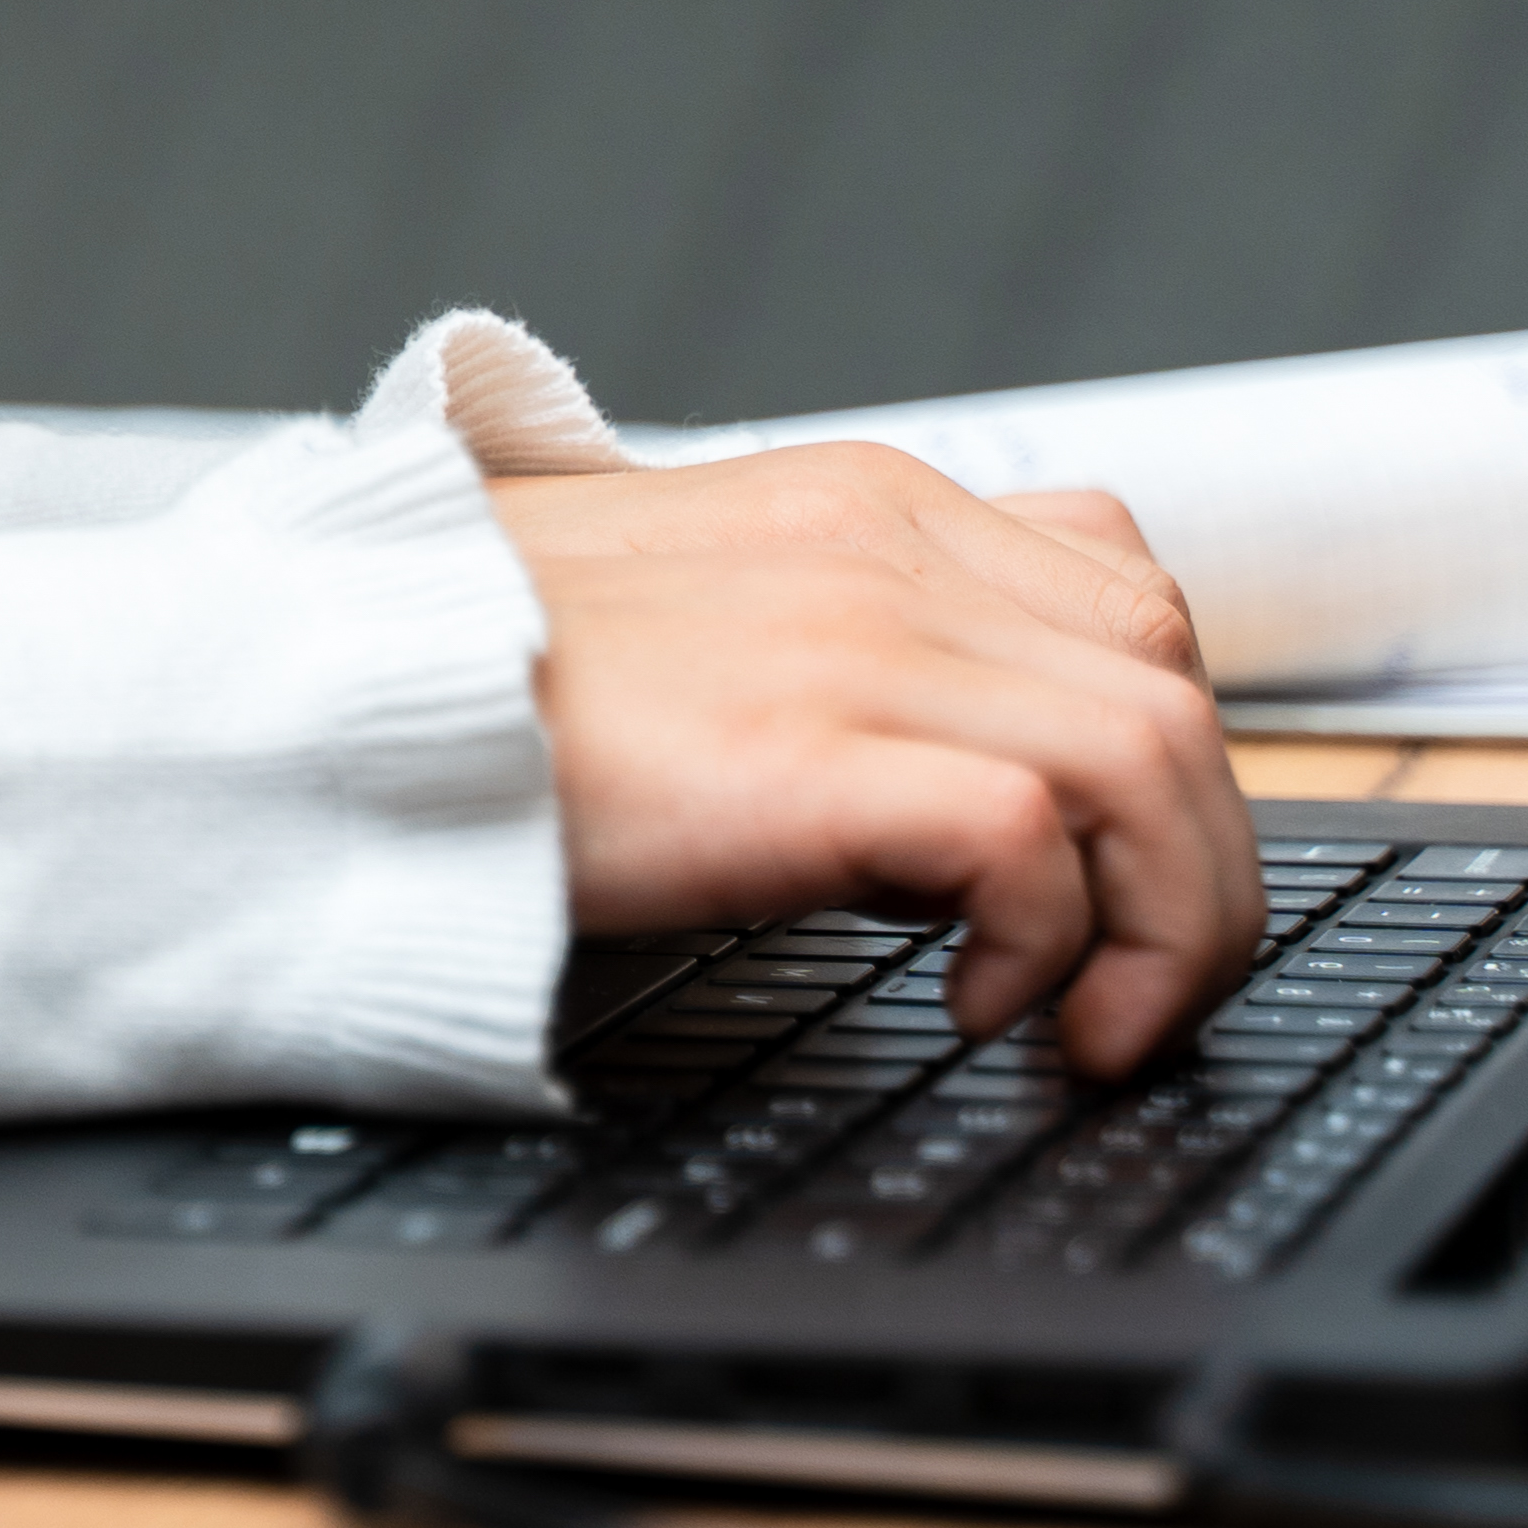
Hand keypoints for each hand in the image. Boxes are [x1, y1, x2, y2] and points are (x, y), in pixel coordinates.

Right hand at [482, 448, 1256, 1077]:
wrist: (331, 697)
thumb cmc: (478, 689)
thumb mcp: (689, 624)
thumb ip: (826, 658)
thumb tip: (938, 805)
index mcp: (858, 503)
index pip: (1125, 587)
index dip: (1163, 747)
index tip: (1117, 873)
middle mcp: (882, 546)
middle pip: (1172, 682)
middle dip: (1196, 862)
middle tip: (1134, 988)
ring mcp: (851, 636)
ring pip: (1152, 755)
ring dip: (1159, 921)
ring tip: (1082, 1024)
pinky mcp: (807, 748)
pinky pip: (1032, 837)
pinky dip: (1050, 943)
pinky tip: (976, 1009)